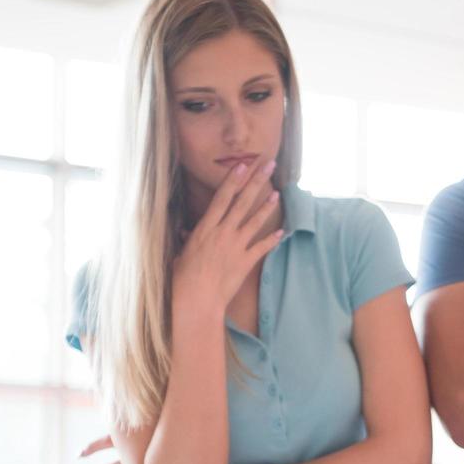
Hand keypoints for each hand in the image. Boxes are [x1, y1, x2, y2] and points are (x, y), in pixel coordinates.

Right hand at [170, 157, 283, 320]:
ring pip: (254, 221)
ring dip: (266, 206)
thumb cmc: (183, 278)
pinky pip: (262, 247)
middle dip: (256, 182)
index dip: (233, 180)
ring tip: (277, 193)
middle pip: (242, 202)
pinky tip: (281, 231)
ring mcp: (236, 246)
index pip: (222, 198)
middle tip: (269, 165)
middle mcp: (223, 233)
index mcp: (206, 228)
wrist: (197, 298)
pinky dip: (272, 239)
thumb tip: (186, 232)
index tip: (243, 165)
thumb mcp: (181, 253)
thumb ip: (188, 240)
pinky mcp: (245, 262)